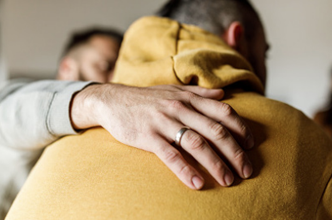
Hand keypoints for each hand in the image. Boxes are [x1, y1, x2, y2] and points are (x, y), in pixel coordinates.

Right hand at [71, 83, 253, 189]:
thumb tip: (223, 94)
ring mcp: (164, 123)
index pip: (223, 112)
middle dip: (235, 152)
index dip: (240, 128)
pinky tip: (196, 183)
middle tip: (247, 170)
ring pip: (197, 144)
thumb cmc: (147, 98)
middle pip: (215, 131)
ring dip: (216, 164)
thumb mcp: (174, 90)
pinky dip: (185, 169)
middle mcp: (180, 109)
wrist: (113, 100)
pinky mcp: (149, 137)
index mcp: (189, 99)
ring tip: (228, 180)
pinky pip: (170, 155)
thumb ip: (200, 93)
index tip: (251, 145)